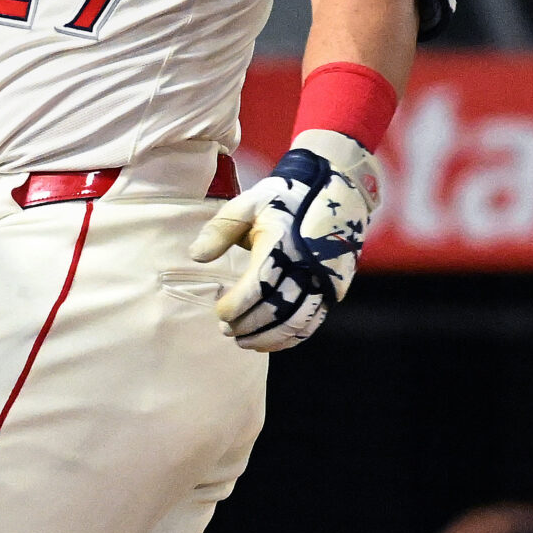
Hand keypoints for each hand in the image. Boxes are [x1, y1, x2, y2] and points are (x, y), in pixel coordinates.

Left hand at [189, 127, 380, 349]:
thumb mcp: (248, 203)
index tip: (218, 313)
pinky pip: (314, 321)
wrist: (337, 191)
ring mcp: (325, 280)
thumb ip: (220, 229)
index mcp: (282, 243)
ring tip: (243, 341)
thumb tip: (195, 256)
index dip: (237, 304)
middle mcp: (307, 265)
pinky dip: (291, 337)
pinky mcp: (335, 289)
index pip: (258, 285)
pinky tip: (270, 341)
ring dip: (268, 336)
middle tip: (225, 330)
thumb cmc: (285, 198)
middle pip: (277, 309)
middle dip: (248, 324)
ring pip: (296, 321)